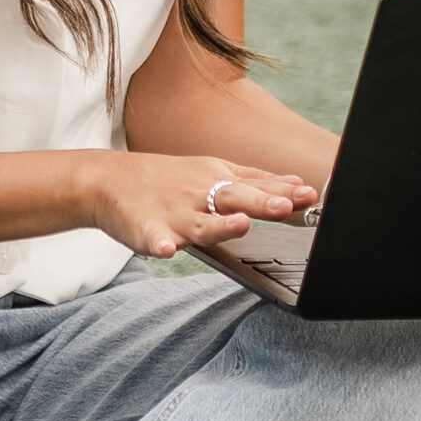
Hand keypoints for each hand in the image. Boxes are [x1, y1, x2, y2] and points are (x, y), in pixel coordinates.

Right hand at [84, 152, 316, 258]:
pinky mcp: (149, 230)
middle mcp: (200, 194)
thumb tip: (296, 185)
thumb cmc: (167, 179)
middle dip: (261, 203)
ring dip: (220, 225)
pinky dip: (162, 245)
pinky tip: (168, 250)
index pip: (256, 185)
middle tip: (287, 206)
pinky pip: (156, 239)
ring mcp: (174, 213)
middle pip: (235, 198)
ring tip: (240, 225)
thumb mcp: (213, 171)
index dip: (284, 192)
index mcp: (217, 179)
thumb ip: (255, 181)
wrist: (109, 180)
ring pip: (201, 222)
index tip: (311, 195)